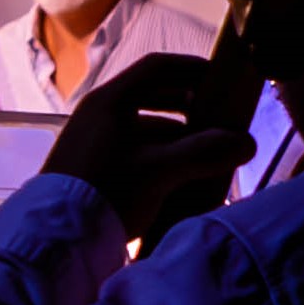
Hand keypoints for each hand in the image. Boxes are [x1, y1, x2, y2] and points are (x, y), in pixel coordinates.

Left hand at [42, 52, 254, 236]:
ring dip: (178, 139)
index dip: (193, 69)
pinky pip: (133, 152)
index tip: (222, 80)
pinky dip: (160, 158)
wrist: (57, 237)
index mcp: (110, 101)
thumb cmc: (106, 191)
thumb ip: (205, 152)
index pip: (157, 67)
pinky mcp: (91, 168)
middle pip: (152, 99)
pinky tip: (181, 180)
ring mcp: (92, 141)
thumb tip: (246, 143)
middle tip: (220, 123)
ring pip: (144, 129)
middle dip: (190, 110)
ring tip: (208, 158)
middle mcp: (98, 115)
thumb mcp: (160, 170)